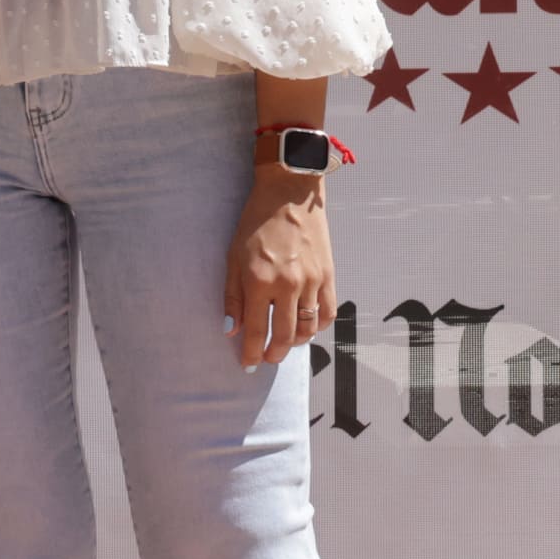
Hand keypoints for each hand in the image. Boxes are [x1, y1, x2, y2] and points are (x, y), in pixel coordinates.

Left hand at [225, 168, 335, 368]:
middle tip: (267, 358)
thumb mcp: (233, 256)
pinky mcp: (329, 276)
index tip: (247, 364)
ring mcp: (312, 281)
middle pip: (285, 336)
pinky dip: (318, 326)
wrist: (290, 194)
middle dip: (274, 353)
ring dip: (296, 343)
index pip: (256, 329)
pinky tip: (306, 328)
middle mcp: (288, 285)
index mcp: (259, 280)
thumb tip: (231, 329)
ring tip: (285, 344)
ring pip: (308, 329)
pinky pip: (328, 313)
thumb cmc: (255, 223)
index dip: (251, 352)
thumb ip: (232, 295)